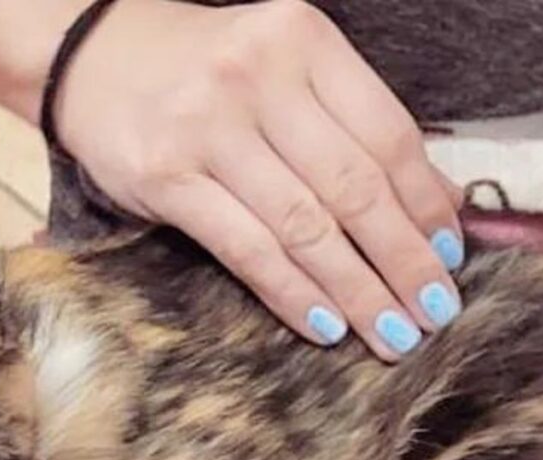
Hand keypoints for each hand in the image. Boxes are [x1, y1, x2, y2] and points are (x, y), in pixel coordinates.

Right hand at [54, 0, 464, 359]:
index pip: (388, 135)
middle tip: (435, 314)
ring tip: (391, 333)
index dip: (425, 206)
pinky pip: (246, 249)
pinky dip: (292, 293)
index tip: (450, 258)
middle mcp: (260, 77)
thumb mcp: (281, 71)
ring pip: (305, 226)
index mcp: (304, 43)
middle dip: (403, 260)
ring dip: (357, 290)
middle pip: (354, 187)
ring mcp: (209, 128)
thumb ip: (346, 125)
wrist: (91, 56)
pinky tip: (325, 326)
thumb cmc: (203, 72)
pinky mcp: (167, 177)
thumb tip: (431, 203)